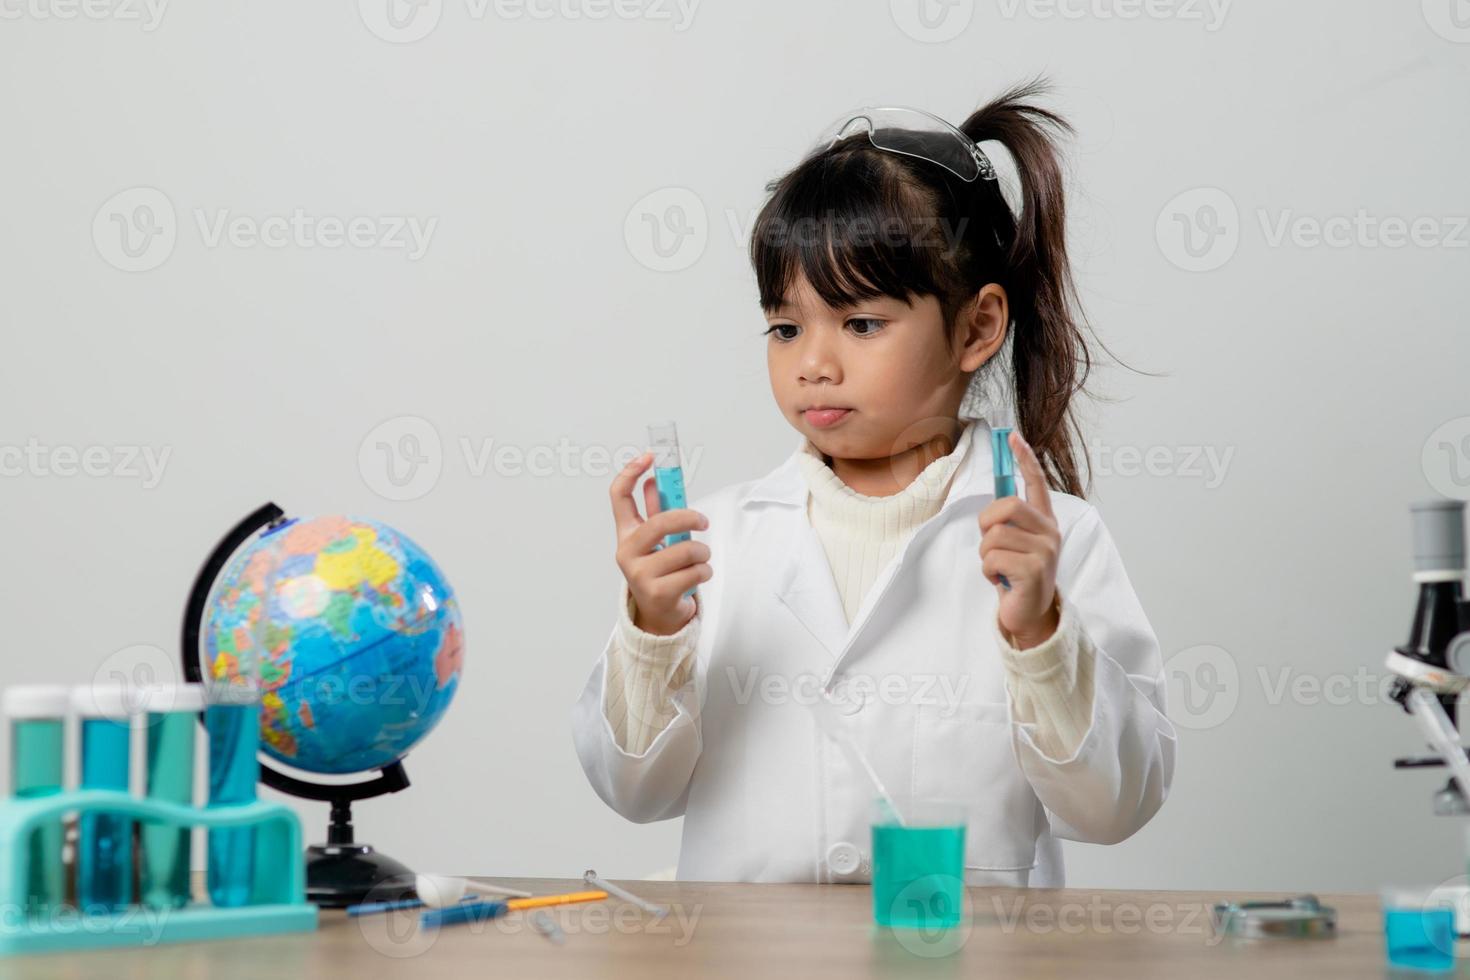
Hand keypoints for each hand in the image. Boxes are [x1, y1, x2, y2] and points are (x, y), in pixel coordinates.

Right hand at [610, 451, 712, 635]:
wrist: (660, 615)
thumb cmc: (661, 571)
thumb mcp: (658, 541)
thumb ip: (657, 512)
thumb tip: (656, 479)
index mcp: (626, 534)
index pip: (618, 496)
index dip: (630, 472)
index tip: (649, 457)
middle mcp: (627, 553)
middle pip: (659, 523)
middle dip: (689, 519)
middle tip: (703, 522)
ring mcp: (639, 575)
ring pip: (685, 550)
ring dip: (702, 553)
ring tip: (701, 559)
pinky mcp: (657, 593)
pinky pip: (694, 572)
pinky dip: (704, 571)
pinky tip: (698, 576)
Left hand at [978, 431, 1060, 648]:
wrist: (1030, 614)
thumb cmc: (1016, 575)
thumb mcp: (1015, 543)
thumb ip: (1008, 521)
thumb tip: (994, 500)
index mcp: (1045, 521)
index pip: (1036, 482)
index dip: (1024, 458)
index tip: (1012, 436)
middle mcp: (1050, 532)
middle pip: (1006, 507)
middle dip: (986, 524)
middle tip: (989, 544)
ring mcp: (1045, 552)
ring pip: (994, 536)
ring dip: (985, 555)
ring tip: (999, 569)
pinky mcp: (1035, 571)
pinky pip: (992, 559)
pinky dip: (987, 572)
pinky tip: (1001, 581)